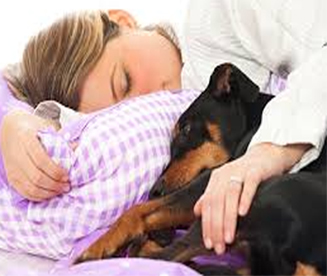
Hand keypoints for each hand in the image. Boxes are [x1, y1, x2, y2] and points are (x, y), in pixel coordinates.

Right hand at [0, 110, 69, 200]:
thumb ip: (61, 139)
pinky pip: (24, 192)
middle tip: (67, 186)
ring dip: (48, 192)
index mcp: (26, 139)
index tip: (67, 176)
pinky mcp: (11, 177)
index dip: (56, 171)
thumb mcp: (46, 128)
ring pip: (30, 187)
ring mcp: (12, 167)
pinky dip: (39, 196)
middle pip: (36, 177)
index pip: (41, 160)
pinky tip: (50, 193)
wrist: (10, 130)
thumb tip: (76, 147)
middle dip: (54, 184)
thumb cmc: (34, 129)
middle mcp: (16, 154)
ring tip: (61, 190)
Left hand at [194, 142, 309, 254]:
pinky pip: (249, 185)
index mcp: (216, 179)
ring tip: (229, 238)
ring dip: (228, 218)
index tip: (209, 244)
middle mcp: (225, 174)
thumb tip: (197, 212)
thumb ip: (211, 197)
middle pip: (216, 201)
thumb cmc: (245, 174)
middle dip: (216, 227)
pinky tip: (242, 213)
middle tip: (219, 247)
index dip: (206, 225)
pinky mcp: (255, 170)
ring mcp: (240, 171)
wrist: (266, 155)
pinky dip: (244, 199)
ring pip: (229, 195)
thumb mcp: (226, 184)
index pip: (207, 204)